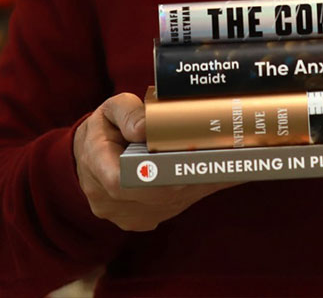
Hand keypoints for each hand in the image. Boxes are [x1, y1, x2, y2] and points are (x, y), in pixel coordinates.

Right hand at [73, 93, 237, 231]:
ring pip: (166, 205)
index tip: (187, 158)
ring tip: (224, 164)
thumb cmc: (106, 127)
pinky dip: (193, 192)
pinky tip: (215, 174)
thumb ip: (128, 113)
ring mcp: (123, 214)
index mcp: (94, 163)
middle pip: (153, 196)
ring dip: (195, 186)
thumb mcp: (112, 109)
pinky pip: (170, 209)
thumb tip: (145, 127)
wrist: (91, 154)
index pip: (120, 180)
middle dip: (187, 177)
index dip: (155, 175)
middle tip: (219, 157)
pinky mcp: (140, 220)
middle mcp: (106, 198)